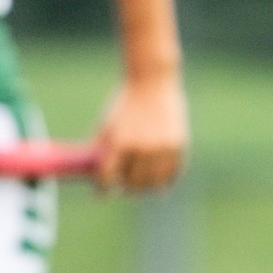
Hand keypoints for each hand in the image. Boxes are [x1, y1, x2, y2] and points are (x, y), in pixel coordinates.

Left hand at [93, 71, 187, 191]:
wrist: (152, 80)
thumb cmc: (125, 103)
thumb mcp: (108, 124)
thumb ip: (101, 150)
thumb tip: (93, 175)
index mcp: (119, 141)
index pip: (108, 177)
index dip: (103, 188)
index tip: (102, 192)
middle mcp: (141, 147)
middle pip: (132, 183)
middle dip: (125, 187)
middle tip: (122, 187)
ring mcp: (162, 147)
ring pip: (154, 183)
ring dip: (145, 188)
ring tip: (140, 186)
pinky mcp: (178, 145)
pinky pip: (173, 174)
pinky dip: (165, 180)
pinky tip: (159, 182)